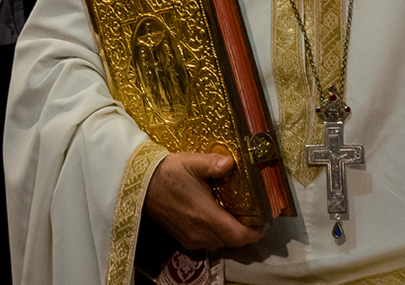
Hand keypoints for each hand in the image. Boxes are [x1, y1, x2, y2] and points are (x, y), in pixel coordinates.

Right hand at [143, 153, 265, 250]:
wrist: (140, 186)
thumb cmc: (167, 173)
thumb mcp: (191, 162)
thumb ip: (214, 163)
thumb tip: (232, 163)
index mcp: (206, 216)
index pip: (239, 235)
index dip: (256, 231)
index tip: (264, 219)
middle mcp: (200, 233)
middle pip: (233, 241)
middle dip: (246, 231)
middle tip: (254, 213)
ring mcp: (191, 238)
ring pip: (221, 242)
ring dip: (232, 232)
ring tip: (237, 213)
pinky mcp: (183, 239)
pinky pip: (209, 242)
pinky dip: (218, 233)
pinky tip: (218, 216)